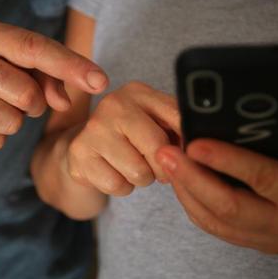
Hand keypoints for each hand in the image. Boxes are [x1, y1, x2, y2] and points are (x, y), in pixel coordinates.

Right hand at [0, 17, 107, 151]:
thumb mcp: (7, 58)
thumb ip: (45, 73)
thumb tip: (65, 102)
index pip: (35, 48)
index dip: (72, 65)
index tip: (101, 80)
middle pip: (29, 93)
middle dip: (34, 101)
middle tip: (13, 94)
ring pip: (13, 121)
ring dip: (14, 118)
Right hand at [61, 81, 180, 195]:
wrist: (86, 148)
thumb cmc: (129, 136)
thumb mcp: (155, 123)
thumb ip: (178, 129)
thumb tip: (198, 148)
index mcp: (138, 92)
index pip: (178, 118)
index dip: (187, 144)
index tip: (187, 156)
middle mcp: (114, 104)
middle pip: (159, 148)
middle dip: (163, 167)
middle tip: (157, 166)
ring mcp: (94, 128)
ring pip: (139, 172)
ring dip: (143, 178)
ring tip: (134, 167)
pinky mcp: (79, 153)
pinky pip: (117, 185)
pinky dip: (123, 186)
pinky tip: (116, 172)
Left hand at [156, 132, 277, 253]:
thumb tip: (268, 115)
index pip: (261, 177)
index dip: (226, 160)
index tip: (195, 143)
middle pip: (227, 206)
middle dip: (191, 178)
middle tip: (166, 153)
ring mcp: (264, 238)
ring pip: (213, 220)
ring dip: (185, 190)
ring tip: (166, 162)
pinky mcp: (250, 241)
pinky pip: (213, 226)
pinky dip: (191, 203)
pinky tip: (180, 182)